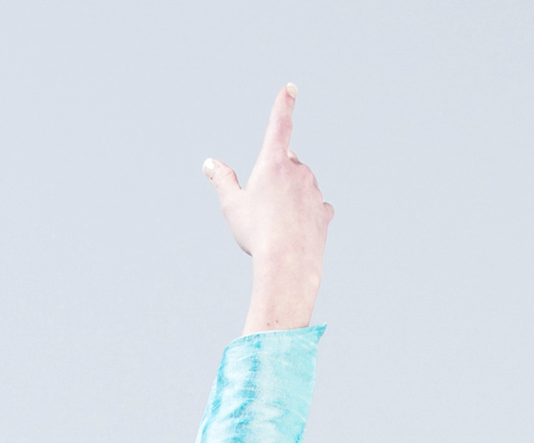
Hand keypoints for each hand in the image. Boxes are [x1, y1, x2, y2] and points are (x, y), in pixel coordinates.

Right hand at [206, 84, 331, 332]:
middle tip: (264, 204)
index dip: (284, 104)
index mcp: (273, 161)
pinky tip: (297, 229)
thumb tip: (209, 164)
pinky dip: (307, 213)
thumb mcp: (233, 206)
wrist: (287, 263)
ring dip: (291, 197)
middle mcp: (297, 170)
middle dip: (278, 174)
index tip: (290, 88)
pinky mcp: (324, 212)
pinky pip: (316, 207)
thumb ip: (223, 180)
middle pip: (287, 162)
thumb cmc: (256, 233)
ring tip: (278, 224)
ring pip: (302, 186)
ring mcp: (313, 190)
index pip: (279, 124)